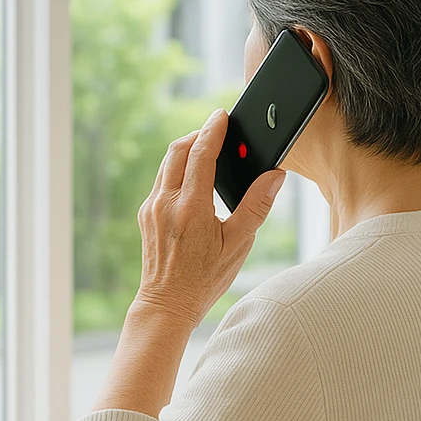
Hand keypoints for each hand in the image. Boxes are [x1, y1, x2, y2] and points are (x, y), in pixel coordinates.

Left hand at [134, 107, 286, 327]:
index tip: (223, 115)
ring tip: (208, 150)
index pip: (201, 153)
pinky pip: (162, 180)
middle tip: (218, 130)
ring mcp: (151, 208)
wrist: (167, 305)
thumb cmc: (205, 278)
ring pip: (167, 164)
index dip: (214, 130)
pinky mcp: (145, 215)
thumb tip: (275, 175)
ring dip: (187, 150)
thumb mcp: (239, 244)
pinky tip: (194, 180)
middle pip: (179, 150)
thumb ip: (257, 206)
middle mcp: (166, 202)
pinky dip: (178, 170)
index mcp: (191, 207)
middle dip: (199, 135)